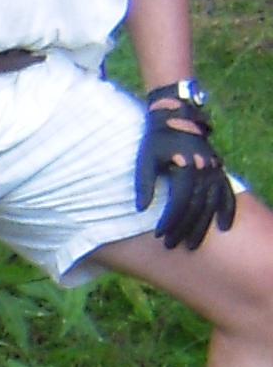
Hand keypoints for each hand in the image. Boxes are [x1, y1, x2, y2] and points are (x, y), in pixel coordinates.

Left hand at [135, 94, 236, 252]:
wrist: (176, 119)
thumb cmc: (155, 141)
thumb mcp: (144, 160)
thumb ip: (143, 184)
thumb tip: (140, 210)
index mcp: (187, 166)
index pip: (180, 201)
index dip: (170, 221)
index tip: (159, 236)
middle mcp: (206, 169)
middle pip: (197, 206)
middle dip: (184, 229)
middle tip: (172, 246)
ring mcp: (215, 170)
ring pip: (212, 203)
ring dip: (203, 226)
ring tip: (192, 245)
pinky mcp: (219, 171)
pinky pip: (227, 193)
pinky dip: (226, 210)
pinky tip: (223, 226)